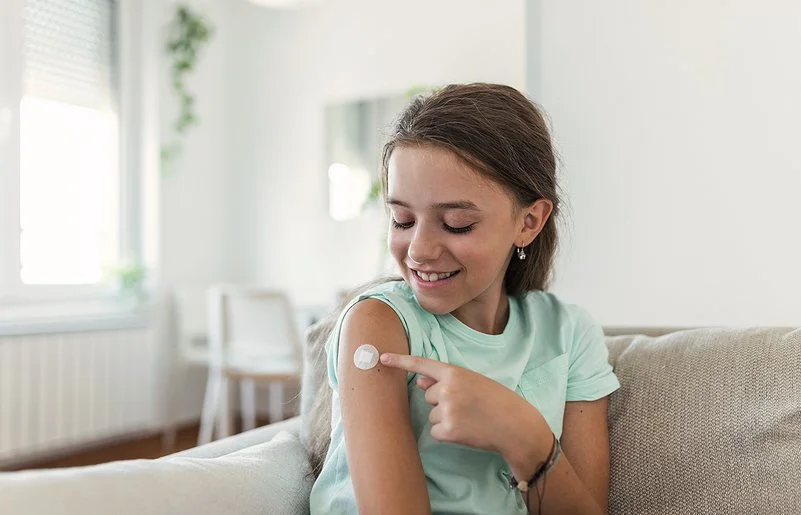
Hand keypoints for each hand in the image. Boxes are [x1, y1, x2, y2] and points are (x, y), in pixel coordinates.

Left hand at [379, 353, 550, 461]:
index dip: (400, 361)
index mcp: (455, 372)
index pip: (422, 364)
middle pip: (428, 396)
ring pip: (431, 415)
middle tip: (467, 406)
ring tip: (469, 419)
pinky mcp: (447, 430)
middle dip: (442, 402)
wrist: (515, 425)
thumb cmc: (496, 401)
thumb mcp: (473, 382)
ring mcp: (446, 409)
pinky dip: (447, 434)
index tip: (381, 358)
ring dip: (445, 419)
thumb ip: (446, 381)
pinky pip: (435, 431)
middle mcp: (447, 388)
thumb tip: (419, 383)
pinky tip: (466, 431)